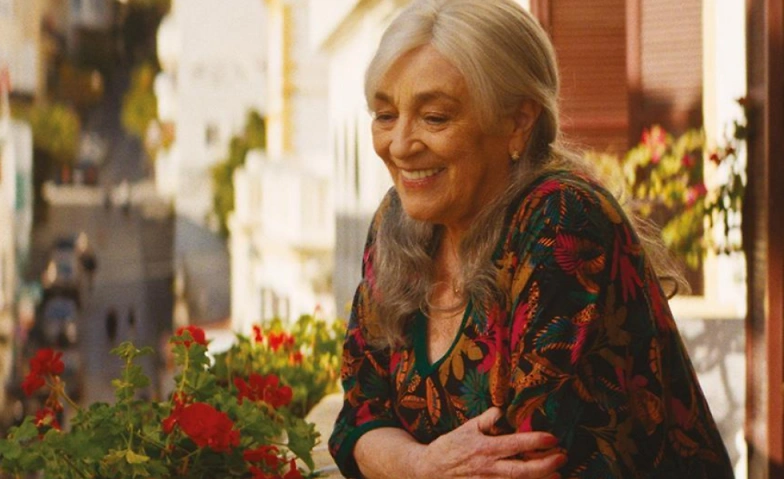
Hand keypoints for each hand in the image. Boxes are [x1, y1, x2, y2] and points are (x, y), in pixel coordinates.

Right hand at [412, 407, 565, 478]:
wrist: (429, 471)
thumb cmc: (450, 447)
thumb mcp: (467, 427)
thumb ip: (487, 419)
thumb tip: (502, 410)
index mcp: (484, 447)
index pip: (515, 444)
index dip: (536, 441)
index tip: (553, 438)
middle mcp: (488, 468)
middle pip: (523, 470)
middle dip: (546, 465)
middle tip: (563, 457)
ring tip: (558, 474)